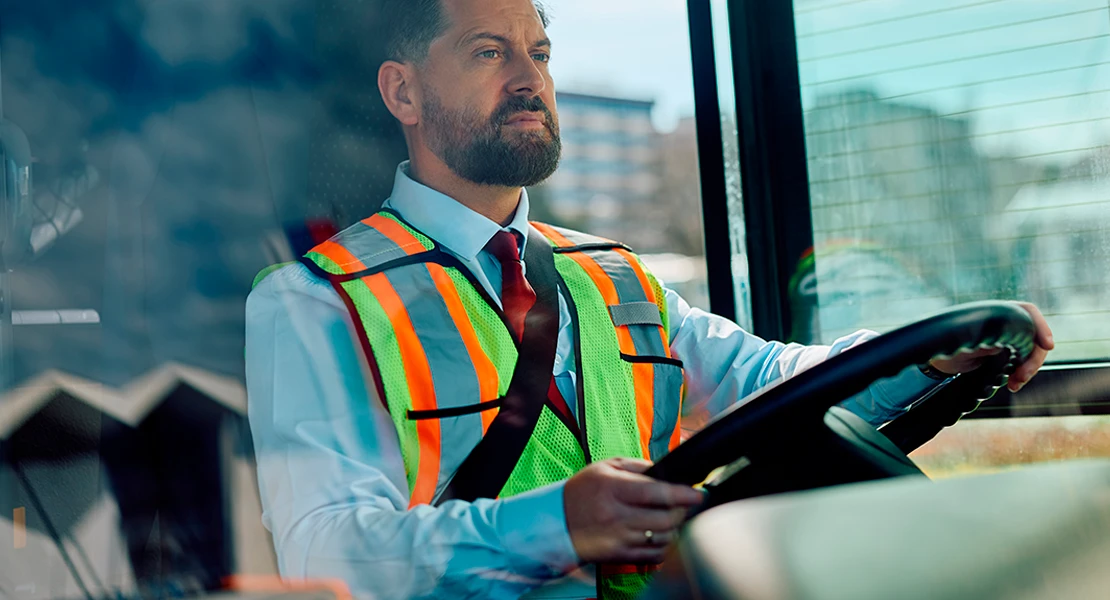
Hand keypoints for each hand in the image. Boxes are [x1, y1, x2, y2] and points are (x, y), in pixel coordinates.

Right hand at [563, 457, 703, 563]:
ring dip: (674, 529)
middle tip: (685, 505)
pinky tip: (660, 535)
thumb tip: (668, 471)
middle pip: (665, 519)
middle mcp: (615, 515)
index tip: (698, 494)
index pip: (656, 492)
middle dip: (682, 512)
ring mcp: (618, 539)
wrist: (556, 519)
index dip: (682, 494)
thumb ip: (638, 466)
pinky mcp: (618, 556)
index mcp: (613, 488)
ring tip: (672, 519)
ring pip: (662, 538)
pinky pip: (653, 555)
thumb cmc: (584, 490)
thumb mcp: (606, 467)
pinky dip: (664, 547)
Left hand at [929, 302, 1053, 391]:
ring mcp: (1007, 340)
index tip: (1048, 345)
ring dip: (1028, 370)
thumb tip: (997, 342)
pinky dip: (1021, 375)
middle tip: (1021, 377)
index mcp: (995, 313)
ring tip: (1013, 385)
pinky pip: (1022, 364)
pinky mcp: (1005, 356)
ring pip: (1031, 352)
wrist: (939, 362)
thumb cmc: (946, 346)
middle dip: (1033, 358)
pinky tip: (1012, 385)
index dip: (1041, 326)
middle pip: (1033, 336)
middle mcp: (1005, 324)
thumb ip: (983, 336)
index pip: (1027, 311)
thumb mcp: (963, 340)